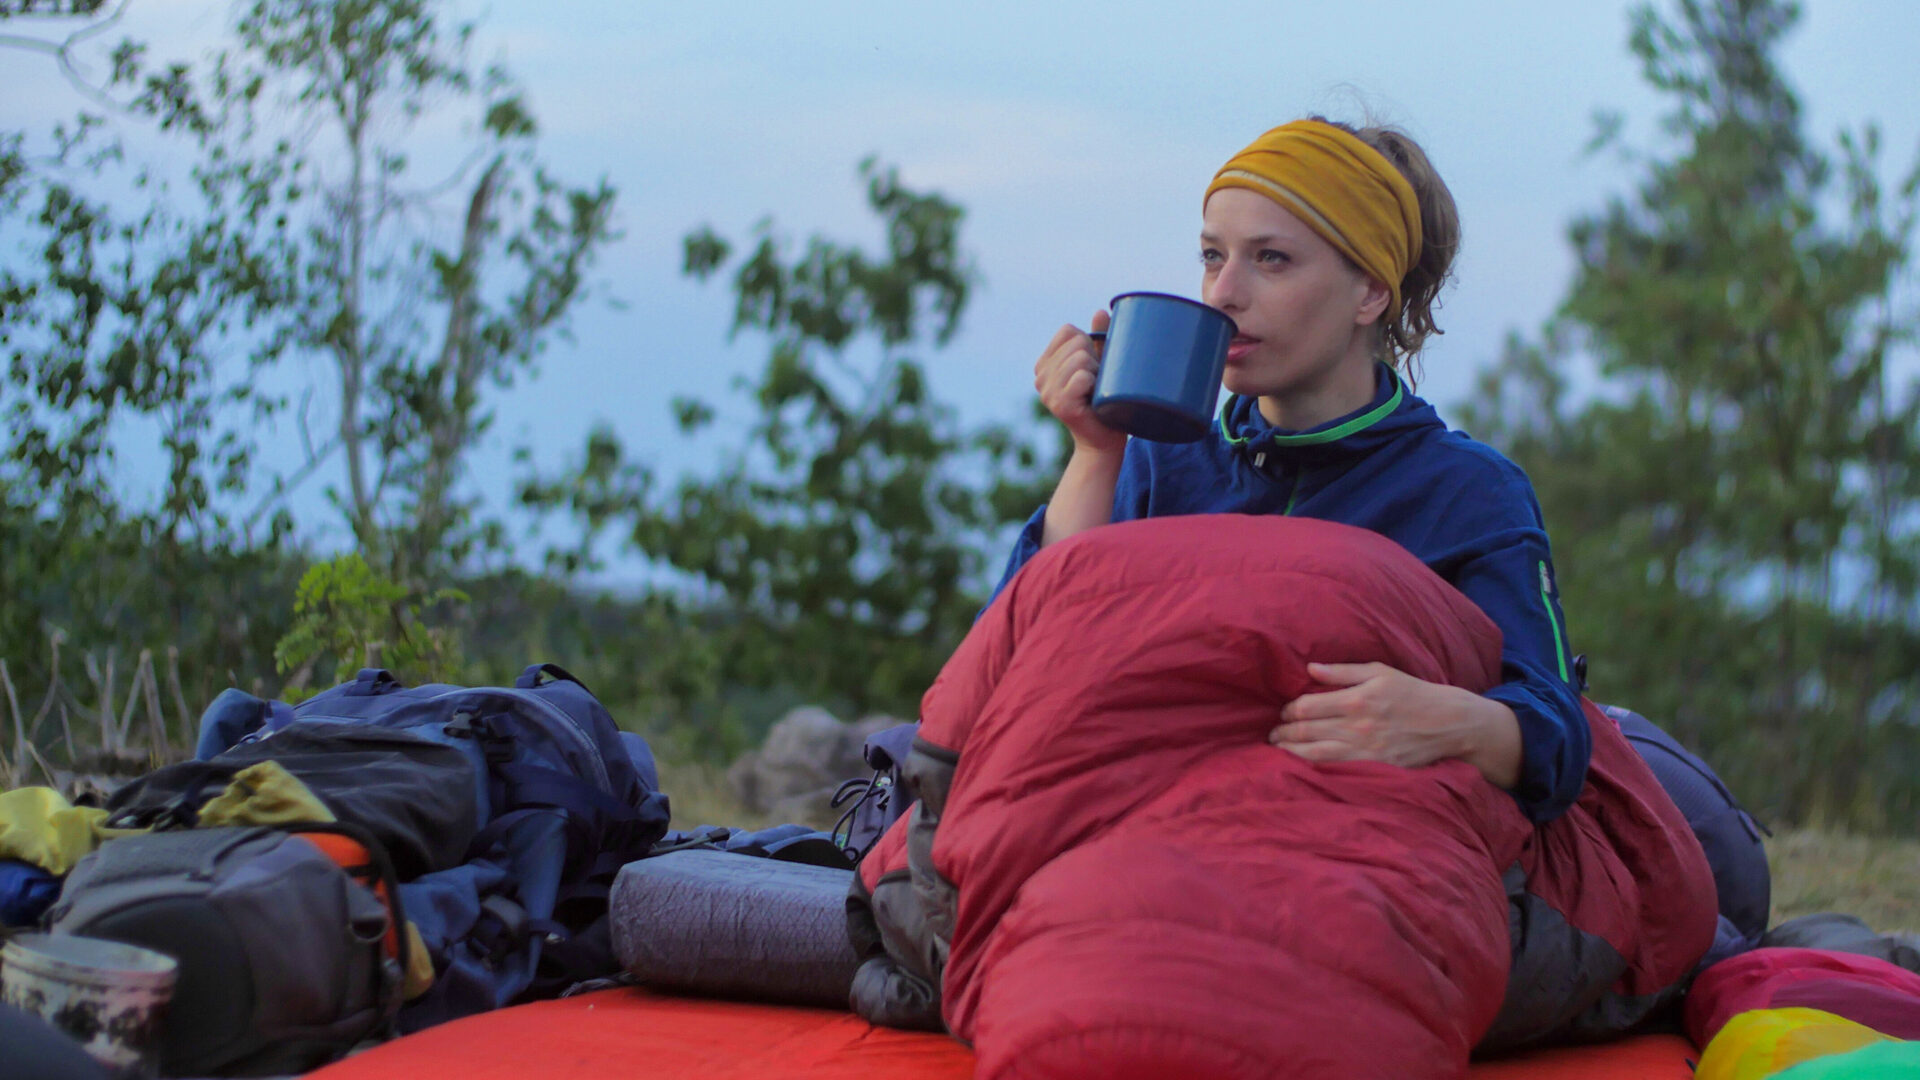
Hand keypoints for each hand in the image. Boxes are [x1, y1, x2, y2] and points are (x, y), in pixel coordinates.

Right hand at [1034, 309, 1125, 456]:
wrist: (1104, 440)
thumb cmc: (1103, 401)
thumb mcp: (1100, 364)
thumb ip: (1098, 338)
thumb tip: (1099, 311)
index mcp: (1045, 364)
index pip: (1067, 331)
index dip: (1087, 342)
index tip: (1092, 366)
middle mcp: (1040, 377)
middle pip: (1077, 343)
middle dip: (1095, 359)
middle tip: (1096, 383)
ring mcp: (1047, 392)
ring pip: (1081, 358)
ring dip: (1098, 373)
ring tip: (1096, 392)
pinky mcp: (1060, 404)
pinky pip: (1083, 377)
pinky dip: (1095, 385)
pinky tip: (1094, 400)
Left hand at [1270, 662, 1522, 786]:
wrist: (1449, 723)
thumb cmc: (1412, 693)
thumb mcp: (1379, 672)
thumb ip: (1342, 672)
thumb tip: (1309, 668)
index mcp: (1356, 699)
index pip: (1306, 706)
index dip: (1288, 711)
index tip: (1283, 712)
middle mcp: (1358, 726)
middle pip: (1306, 731)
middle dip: (1283, 733)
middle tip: (1272, 734)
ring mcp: (1365, 750)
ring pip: (1314, 754)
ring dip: (1290, 752)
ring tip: (1277, 750)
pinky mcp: (1375, 768)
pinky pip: (1336, 771)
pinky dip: (1313, 769)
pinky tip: (1301, 767)